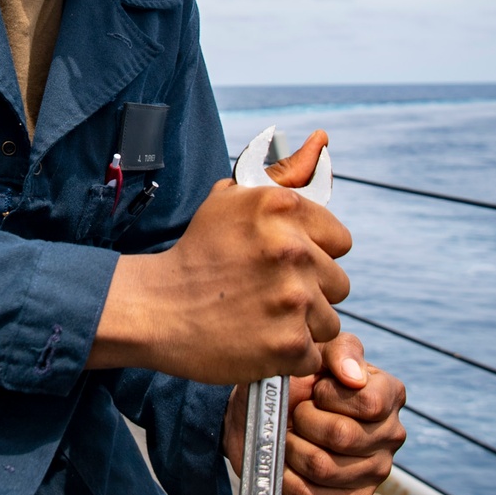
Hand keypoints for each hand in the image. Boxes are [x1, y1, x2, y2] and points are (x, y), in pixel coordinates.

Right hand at [89, 130, 351, 384]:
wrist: (155, 308)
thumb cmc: (197, 252)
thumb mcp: (232, 199)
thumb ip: (284, 174)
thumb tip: (322, 139)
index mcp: (282, 208)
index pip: (340, 241)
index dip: (312, 254)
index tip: (280, 263)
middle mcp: (292, 250)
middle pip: (339, 283)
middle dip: (308, 291)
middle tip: (265, 294)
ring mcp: (292, 299)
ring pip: (329, 321)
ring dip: (300, 325)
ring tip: (260, 318)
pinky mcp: (288, 345)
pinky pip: (315, 354)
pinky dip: (290, 355)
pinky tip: (258, 341)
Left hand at [223, 331, 406, 494]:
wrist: (272, 411)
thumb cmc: (301, 377)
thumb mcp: (320, 350)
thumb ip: (341, 351)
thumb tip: (353, 376)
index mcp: (390, 396)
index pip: (369, 404)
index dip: (330, 396)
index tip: (315, 391)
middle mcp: (391, 436)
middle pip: (342, 436)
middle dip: (304, 421)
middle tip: (294, 413)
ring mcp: (375, 472)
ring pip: (323, 467)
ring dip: (292, 448)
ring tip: (287, 434)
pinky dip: (288, 480)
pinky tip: (283, 463)